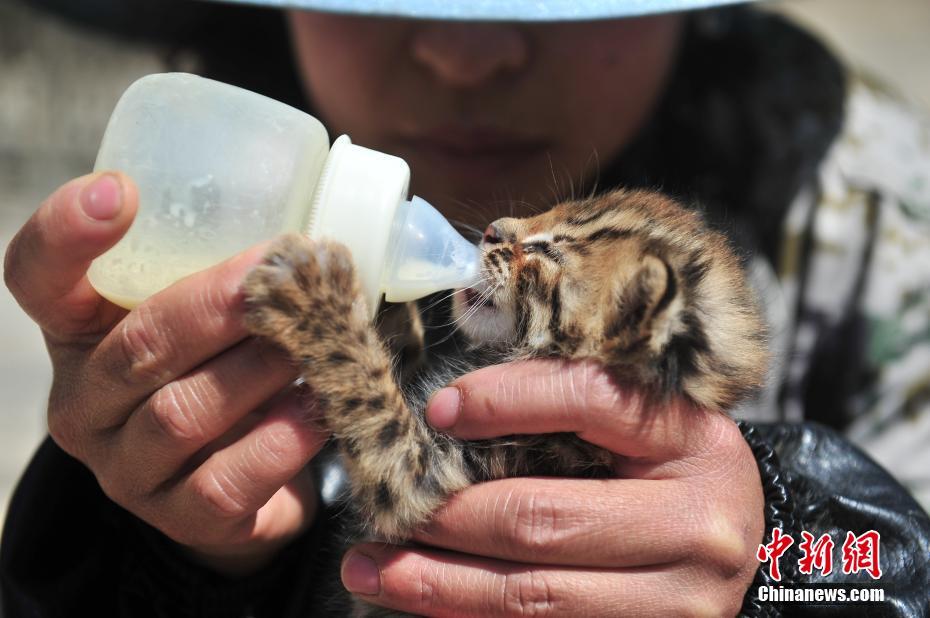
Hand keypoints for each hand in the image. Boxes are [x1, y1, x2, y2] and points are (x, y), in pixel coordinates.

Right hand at [4, 173, 327, 574]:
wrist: (238, 478)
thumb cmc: (224, 368)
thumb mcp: (209, 318)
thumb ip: (231, 276)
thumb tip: (314, 240)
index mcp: (80, 331)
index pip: (37, 277)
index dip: (67, 232)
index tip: (120, 191)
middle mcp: (84, 401)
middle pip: (136, 345)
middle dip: (218, 307)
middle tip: (284, 278)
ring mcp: (123, 467)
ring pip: (182, 413)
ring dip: (258, 373)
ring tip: (313, 345)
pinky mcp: (176, 517)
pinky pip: (224, 481)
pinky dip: (279, 443)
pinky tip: (316, 412)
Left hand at [340, 359, 763, 615]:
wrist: (737, 542)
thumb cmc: (672, 471)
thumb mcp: (645, 423)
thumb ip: (569, 406)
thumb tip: (452, 414)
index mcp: (693, 441)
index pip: (589, 401)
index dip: (505, 403)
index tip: (437, 411)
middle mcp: (695, 526)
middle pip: (546, 517)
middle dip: (448, 515)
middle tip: (385, 507)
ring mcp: (678, 602)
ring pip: (534, 595)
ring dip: (439, 583)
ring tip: (372, 567)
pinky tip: (426, 603)